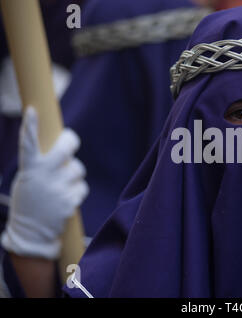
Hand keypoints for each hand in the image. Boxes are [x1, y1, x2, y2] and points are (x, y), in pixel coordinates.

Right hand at [1, 107, 87, 259]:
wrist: (31, 233)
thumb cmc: (30, 201)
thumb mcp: (27, 180)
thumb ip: (42, 165)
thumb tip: (66, 151)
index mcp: (29, 170)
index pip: (28, 145)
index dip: (30, 127)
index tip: (32, 110)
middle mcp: (44, 177)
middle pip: (66, 149)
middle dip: (70, 141)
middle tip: (70, 141)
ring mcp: (58, 189)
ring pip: (78, 169)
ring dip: (73, 174)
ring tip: (60, 186)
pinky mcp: (70, 202)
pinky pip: (82, 187)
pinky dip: (76, 191)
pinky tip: (65, 200)